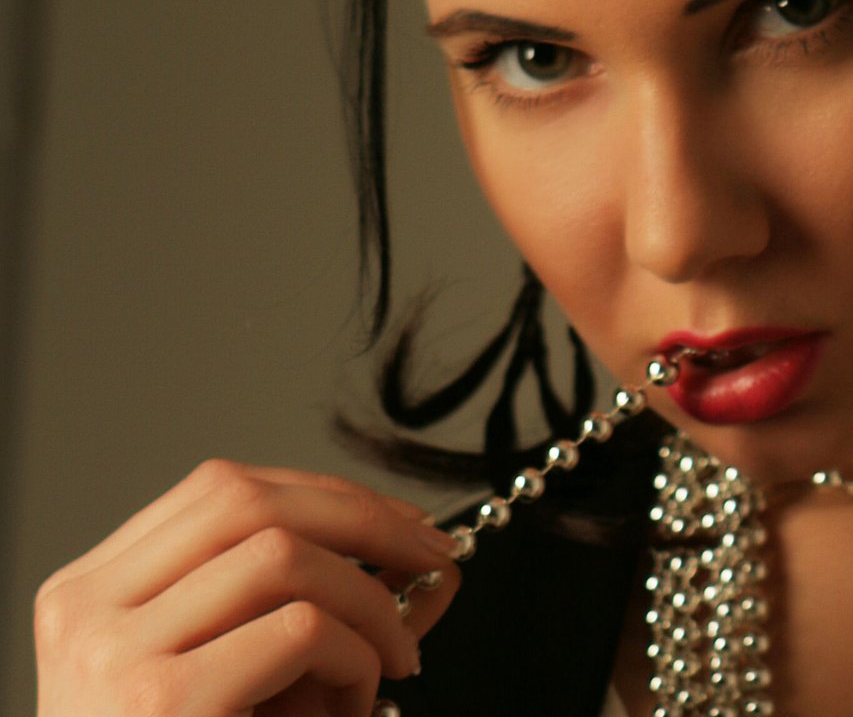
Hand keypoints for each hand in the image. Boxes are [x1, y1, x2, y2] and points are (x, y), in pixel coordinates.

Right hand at [34, 460, 461, 716]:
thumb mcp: (248, 670)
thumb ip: (316, 604)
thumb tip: (428, 556)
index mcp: (93, 593)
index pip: (219, 490)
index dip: (325, 494)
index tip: (399, 521)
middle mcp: (88, 612)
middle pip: (249, 503)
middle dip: (364, 520)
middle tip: (431, 557)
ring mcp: (115, 655)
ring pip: (281, 557)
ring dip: (369, 601)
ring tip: (394, 658)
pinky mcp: (163, 701)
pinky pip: (299, 630)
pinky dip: (356, 656)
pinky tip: (358, 702)